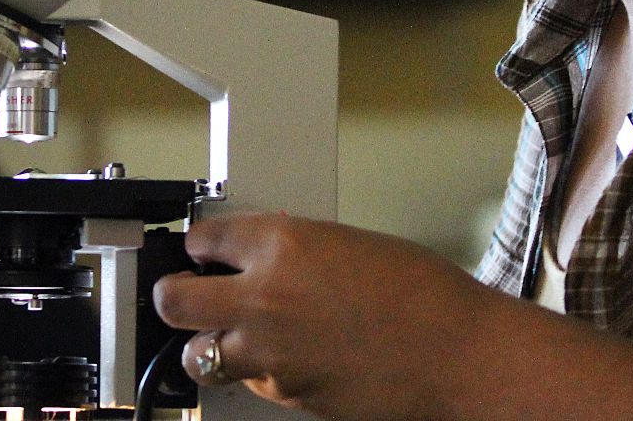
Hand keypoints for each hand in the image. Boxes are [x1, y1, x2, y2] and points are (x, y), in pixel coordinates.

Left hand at [151, 213, 502, 420]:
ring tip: (224, 335)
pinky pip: (248, 383)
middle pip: (174, 299)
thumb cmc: (424, 296)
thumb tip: (267, 259)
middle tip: (184, 291)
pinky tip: (280, 359)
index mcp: (283, 242)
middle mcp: (264, 295)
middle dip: (175, 294)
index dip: (200, 244)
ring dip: (207, 343)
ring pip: (198, 354)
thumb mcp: (350, 244)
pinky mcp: (284, 394)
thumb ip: (296, 250)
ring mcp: (269, 351)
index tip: (202, 248)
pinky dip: (255, 373)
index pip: (205, 238)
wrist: (457, 355)